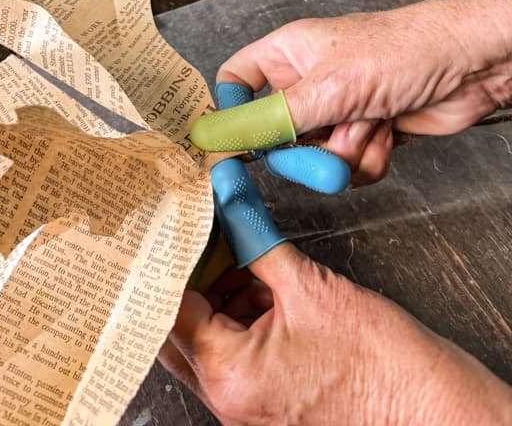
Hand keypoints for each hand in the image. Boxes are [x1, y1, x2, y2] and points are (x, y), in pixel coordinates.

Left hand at [159, 243, 511, 425]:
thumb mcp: (308, 285)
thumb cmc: (379, 362)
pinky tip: (258, 282)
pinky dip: (238, 315)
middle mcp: (226, 399)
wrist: (429, 408)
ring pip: (205, 340)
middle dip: (191, 275)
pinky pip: (233, 353)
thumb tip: (228, 193)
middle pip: (180, 327)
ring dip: (216, 295)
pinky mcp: (264, 400)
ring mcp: (244, 405)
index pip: (170, 308)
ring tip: (238, 253)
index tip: (178, 222)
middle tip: (204, 232)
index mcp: (227, 375)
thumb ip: (255, 235)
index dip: (171, 258)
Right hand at [217, 0, 511, 184]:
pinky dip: (367, 159)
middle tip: (324, 145)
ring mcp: (337, 109)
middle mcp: (307, 81)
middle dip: (304, 150)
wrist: (470, 66)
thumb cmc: (404, 51)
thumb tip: (221, 136)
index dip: (231, 113)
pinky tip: (387, 133)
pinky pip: (345, 166)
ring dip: (344, 153)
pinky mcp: (364, 132)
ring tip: (370, 124)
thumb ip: (272, 118)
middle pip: (275, 134)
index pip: (235, 81)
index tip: (237, 145)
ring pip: (314, 157)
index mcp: (287, 53)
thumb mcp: (329, 87)